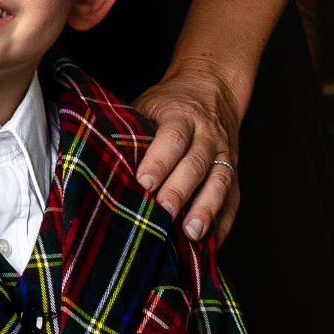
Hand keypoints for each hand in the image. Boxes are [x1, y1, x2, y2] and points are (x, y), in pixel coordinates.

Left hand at [131, 66, 242, 240]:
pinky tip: (211, 243)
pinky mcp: (233, 173)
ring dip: (206, 209)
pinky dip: (223, 222)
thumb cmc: (169, 105)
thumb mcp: (147, 107)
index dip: (159, 160)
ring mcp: (223, 155)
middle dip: (180, 189)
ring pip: (219, 182)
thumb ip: (131, 133)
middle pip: (196, 164)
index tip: (144, 181)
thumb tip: (99, 163)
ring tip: (192, 233)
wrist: (212, 90)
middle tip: (164, 211)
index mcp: (181, 116)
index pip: (172, 138)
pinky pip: (233, 199)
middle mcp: (207, 135)